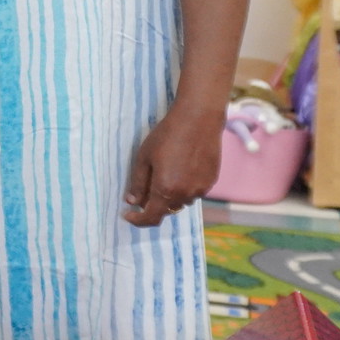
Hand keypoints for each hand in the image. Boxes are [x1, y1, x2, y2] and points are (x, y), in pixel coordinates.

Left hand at [122, 104, 223, 227]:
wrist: (198, 119)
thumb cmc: (167, 135)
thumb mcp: (144, 157)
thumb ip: (137, 183)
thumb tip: (132, 202)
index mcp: (165, 190)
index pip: (151, 218)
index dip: (138, 220)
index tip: (128, 215)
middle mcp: (184, 195)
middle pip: (166, 210)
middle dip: (153, 204)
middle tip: (144, 188)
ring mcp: (200, 190)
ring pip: (180, 202)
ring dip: (170, 196)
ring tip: (166, 173)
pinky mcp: (211, 182)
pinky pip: (194, 192)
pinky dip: (184, 187)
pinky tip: (182, 168)